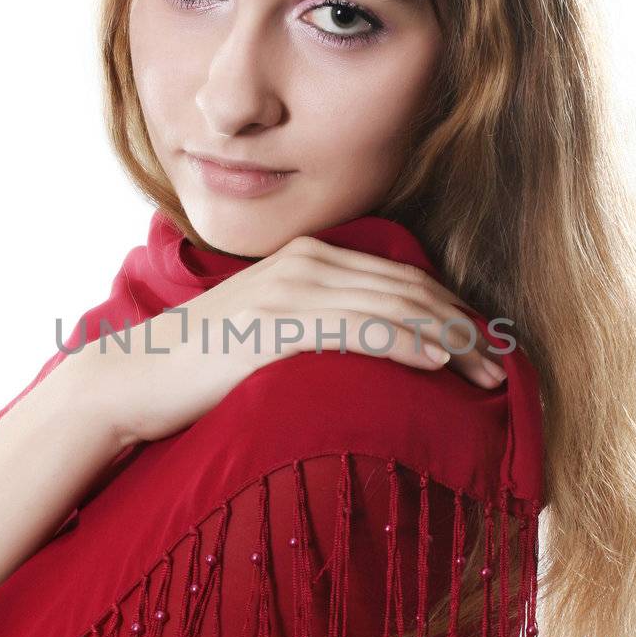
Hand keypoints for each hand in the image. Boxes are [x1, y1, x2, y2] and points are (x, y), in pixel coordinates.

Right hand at [104, 234, 508, 447]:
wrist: (133, 377)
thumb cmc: (200, 366)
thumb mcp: (268, 331)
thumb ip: (316, 326)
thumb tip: (366, 356)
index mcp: (307, 259)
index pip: (399, 278)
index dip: (450, 309)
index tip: (485, 344)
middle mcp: (305, 263)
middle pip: (407, 289)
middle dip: (463, 326)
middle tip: (502, 364)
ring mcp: (291, 291)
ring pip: (393, 307)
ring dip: (450, 339)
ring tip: (486, 371)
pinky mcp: (278, 325)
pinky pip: (360, 330)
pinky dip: (406, 343)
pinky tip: (438, 362)